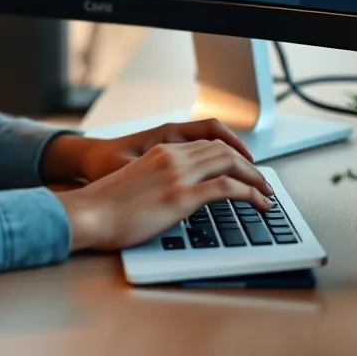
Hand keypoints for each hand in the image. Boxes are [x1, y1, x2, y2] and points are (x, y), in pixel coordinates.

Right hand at [56, 139, 273, 251]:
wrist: (90, 213)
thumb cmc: (107, 206)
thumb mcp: (137, 183)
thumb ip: (159, 181)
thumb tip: (176, 197)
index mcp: (161, 151)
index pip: (206, 144)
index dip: (230, 155)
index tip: (243, 170)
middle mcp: (172, 156)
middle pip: (223, 150)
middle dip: (249, 166)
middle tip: (263, 183)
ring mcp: (178, 174)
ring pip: (230, 163)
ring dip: (255, 178)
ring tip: (266, 194)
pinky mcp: (181, 196)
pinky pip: (227, 188)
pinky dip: (250, 194)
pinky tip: (258, 204)